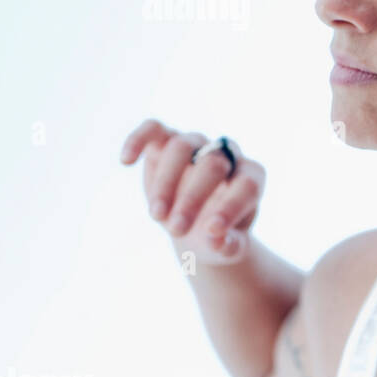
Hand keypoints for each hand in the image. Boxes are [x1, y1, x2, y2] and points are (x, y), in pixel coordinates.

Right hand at [119, 118, 264, 266]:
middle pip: (213, 165)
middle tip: (177, 229)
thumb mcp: (227, 248)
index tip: (212, 232)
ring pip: (182, 147)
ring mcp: (197, 145)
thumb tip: (217, 239)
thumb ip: (228, 245)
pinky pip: (154, 129)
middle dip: (193, 199)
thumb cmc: (216, 236)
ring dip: (166, 182)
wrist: (194, 229)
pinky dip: (138, 139)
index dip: (232, 207)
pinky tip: (125, 161)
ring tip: (157, 216)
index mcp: (250, 178)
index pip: (247, 186)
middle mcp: (226, 156)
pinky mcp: (166, 140)